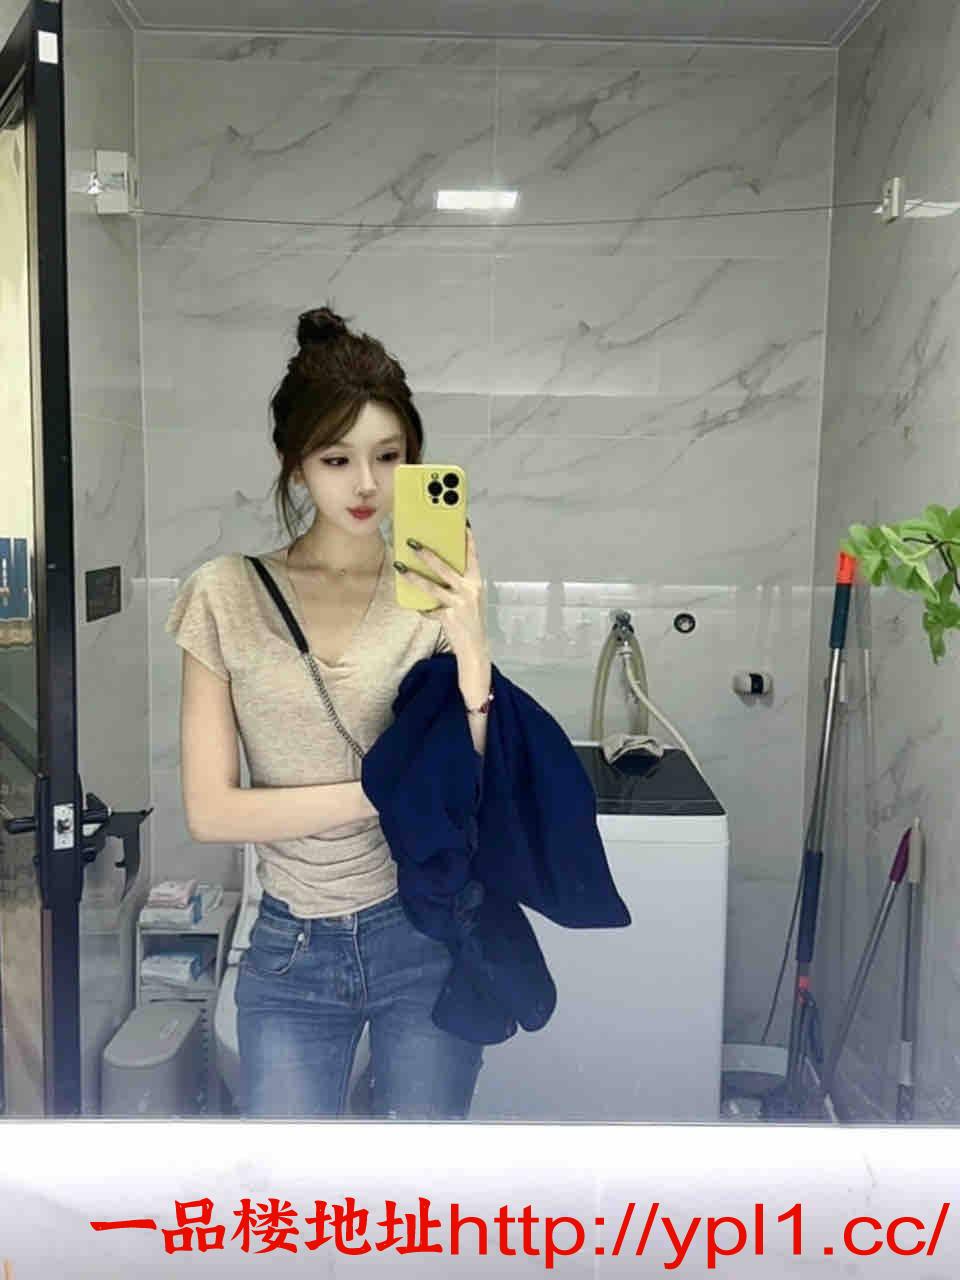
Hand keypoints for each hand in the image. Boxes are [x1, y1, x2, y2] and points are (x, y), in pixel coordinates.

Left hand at [394, 525, 488, 659]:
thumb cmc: (470, 618)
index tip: (459, 523)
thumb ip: (458, 582)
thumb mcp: (469, 597)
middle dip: (427, 554)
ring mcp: (459, 604)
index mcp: (476, 582)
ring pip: (432, 586)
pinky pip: (429, 608)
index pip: (472, 556)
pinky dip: (422, 607)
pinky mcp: (448, 617)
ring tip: (400, 566)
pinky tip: (415, 604)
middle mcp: (470, 590)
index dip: (466, 539)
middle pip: (445, 568)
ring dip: (413, 576)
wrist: (475, 647)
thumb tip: (435, 565)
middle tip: (412, 542)